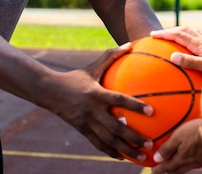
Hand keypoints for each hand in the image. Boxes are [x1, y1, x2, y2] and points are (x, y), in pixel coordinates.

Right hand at [46, 43, 153, 161]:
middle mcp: (92, 111)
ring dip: (126, 150)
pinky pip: (99, 144)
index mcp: (96, 94)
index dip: (135, 106)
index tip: (151, 111)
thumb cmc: (75, 78)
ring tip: (142, 158)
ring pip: (109, 140)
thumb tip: (130, 44)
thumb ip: (111, 56)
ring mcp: (87, 123)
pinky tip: (123, 158)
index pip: (119, 100)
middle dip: (134, 138)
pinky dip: (111, 152)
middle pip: (116, 128)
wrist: (50, 92)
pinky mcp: (83, 131)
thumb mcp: (92, 67)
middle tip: (151, 144)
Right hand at [150, 27, 201, 72]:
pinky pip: (199, 39)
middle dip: (170, 31)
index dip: (165, 33)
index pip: (179, 35)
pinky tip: (191, 47)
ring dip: (180, 32)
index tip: (153, 35)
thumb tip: (173, 56)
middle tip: (157, 35)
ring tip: (171, 37)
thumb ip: (191, 62)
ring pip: (192, 33)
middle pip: (184, 30)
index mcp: (201, 44)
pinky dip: (190, 39)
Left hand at [151, 119, 201, 173]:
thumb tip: (156, 159)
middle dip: (170, 170)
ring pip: (189, 166)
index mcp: (183, 159)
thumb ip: (167, 148)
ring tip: (178, 163)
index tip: (153, 170)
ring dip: (181, 166)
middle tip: (163, 169)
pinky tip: (195, 156)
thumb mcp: (178, 137)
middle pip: (178, 169)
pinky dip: (193, 161)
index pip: (168, 167)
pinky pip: (199, 162)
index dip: (159, 169)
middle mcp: (193, 163)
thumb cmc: (197, 133)